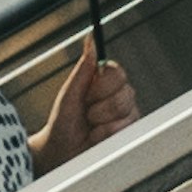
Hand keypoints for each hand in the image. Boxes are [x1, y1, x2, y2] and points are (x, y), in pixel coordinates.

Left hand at [34, 45, 138, 166]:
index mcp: (104, 81)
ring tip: (90, 127)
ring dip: (101, 123)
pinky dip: (106, 135)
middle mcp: (119, 95)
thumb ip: (84, 67)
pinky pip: (125, 129)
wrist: (61, 152)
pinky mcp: (130, 132)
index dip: (102, 86)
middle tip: (86, 114)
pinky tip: (97, 137)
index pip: (118, 73)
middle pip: (125, 93)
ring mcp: (127, 115)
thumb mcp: (70, 93)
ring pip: (126, 112)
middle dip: (100, 107)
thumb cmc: (63, 122)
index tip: (87, 95)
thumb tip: (91, 39)